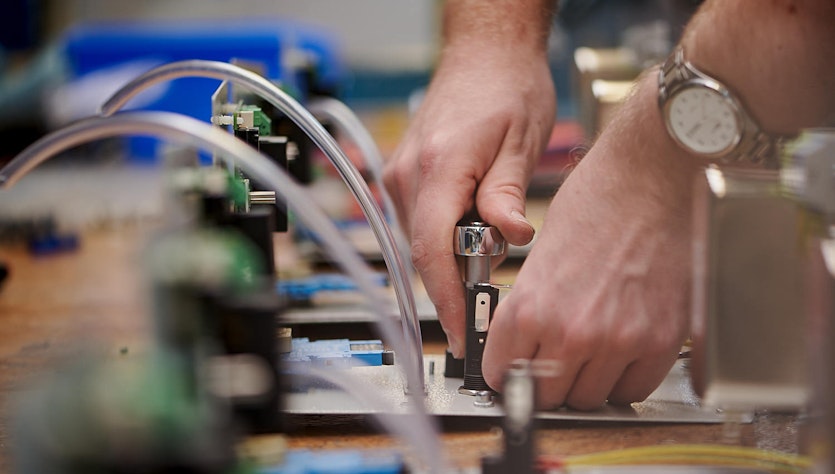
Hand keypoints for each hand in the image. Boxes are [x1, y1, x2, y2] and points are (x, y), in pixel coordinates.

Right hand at [383, 44, 554, 356]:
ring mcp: (401, 176)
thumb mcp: (522, 142)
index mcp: (439, 167)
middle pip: (426, 252)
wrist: (485, 53)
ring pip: (422, 242)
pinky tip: (474, 226)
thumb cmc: (507, 87)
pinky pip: (421, 224)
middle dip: (458, 279)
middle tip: (495, 286)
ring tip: (493, 240)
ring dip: (454, 257)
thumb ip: (507, 195)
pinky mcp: (405, 177)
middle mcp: (409, 175)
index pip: (432, 250)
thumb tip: (509, 240)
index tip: (460, 331)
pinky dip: (446, 238)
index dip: (445, 298)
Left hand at [482, 74, 694, 409]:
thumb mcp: (538, 255)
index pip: (501, 374)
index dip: (504, 370)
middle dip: (542, 381)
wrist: (653, 175)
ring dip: (584, 381)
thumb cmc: (597, 200)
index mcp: (531, 308)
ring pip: (588, 399)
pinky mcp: (660, 342)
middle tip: (550, 360)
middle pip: (545, 397)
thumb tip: (521, 347)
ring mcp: (619, 341)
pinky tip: (619, 351)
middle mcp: (572, 332)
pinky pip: (632, 390)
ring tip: (587, 348)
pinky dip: (622, 379)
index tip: (512, 368)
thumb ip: (527, 309)